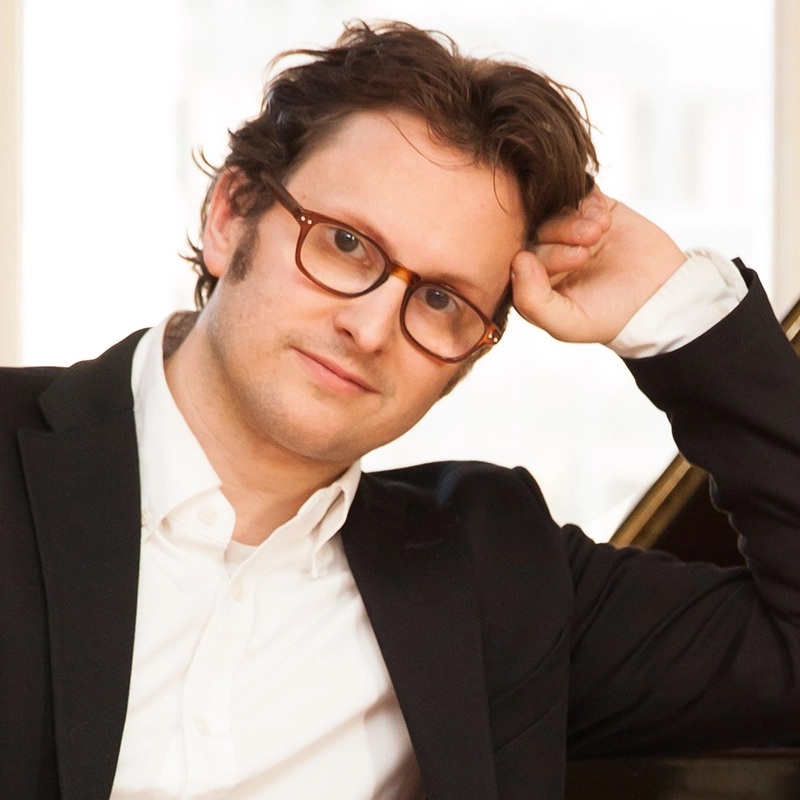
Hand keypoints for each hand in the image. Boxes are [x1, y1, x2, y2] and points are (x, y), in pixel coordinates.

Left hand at [511, 186, 685, 343]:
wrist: (659, 299)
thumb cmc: (608, 318)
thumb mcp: (567, 323)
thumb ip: (533, 301)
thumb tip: (517, 260)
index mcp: (532, 280)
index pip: (522, 256)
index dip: (547, 254)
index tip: (577, 259)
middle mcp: (547, 252)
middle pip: (537, 228)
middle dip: (562, 233)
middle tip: (588, 249)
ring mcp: (569, 228)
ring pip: (556, 208)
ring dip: (576, 217)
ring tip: (599, 231)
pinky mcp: (593, 209)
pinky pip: (580, 192)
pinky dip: (589, 201)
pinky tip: (605, 219)